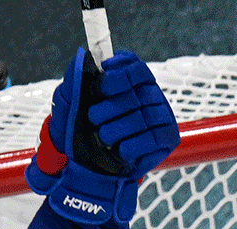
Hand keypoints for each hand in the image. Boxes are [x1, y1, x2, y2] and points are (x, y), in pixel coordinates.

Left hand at [25, 49, 179, 224]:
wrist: (85, 165)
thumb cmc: (78, 129)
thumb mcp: (69, 102)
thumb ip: (75, 79)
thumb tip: (84, 56)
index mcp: (132, 79)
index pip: (135, 68)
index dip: (116, 78)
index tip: (100, 89)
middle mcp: (151, 94)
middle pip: (136, 94)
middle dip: (109, 108)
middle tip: (93, 119)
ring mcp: (161, 116)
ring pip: (142, 118)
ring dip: (115, 130)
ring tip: (103, 137)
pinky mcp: (167, 139)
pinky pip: (152, 139)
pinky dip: (130, 146)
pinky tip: (119, 150)